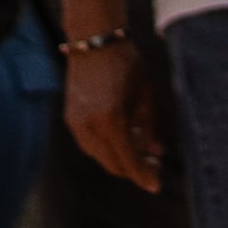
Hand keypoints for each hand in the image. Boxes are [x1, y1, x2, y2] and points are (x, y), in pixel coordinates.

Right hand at [67, 41, 163, 190]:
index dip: (143, 175)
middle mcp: (89, 125)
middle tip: (154, 167)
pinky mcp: (69, 119)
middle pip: (112, 163)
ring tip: (141, 149)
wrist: (95, 41)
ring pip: (100, 156)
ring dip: (120, 159)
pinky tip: (124, 138)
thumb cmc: (128, 64)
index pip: (128, 160)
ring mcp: (75, 123)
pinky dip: (107, 148)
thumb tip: (157, 153)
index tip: (156, 186)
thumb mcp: (146, 95)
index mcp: (111, 119)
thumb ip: (149, 128)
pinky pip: (90, 145)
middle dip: (134, 170)